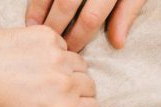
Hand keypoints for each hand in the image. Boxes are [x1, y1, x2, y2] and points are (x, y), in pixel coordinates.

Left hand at [0, 27, 98, 106]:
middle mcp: (66, 83)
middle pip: (89, 86)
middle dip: (76, 91)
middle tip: (52, 91)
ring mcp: (57, 56)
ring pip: (79, 63)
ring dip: (67, 70)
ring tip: (42, 75)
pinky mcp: (46, 36)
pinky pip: (62, 45)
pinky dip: (52, 51)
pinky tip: (32, 59)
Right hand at [25, 0, 146, 51]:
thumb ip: (127, 13)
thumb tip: (117, 43)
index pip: (91, 18)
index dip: (79, 37)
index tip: (72, 49)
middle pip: (66, 5)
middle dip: (57, 27)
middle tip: (52, 45)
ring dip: (40, 11)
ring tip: (36, 29)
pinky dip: (36, 0)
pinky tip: (33, 12)